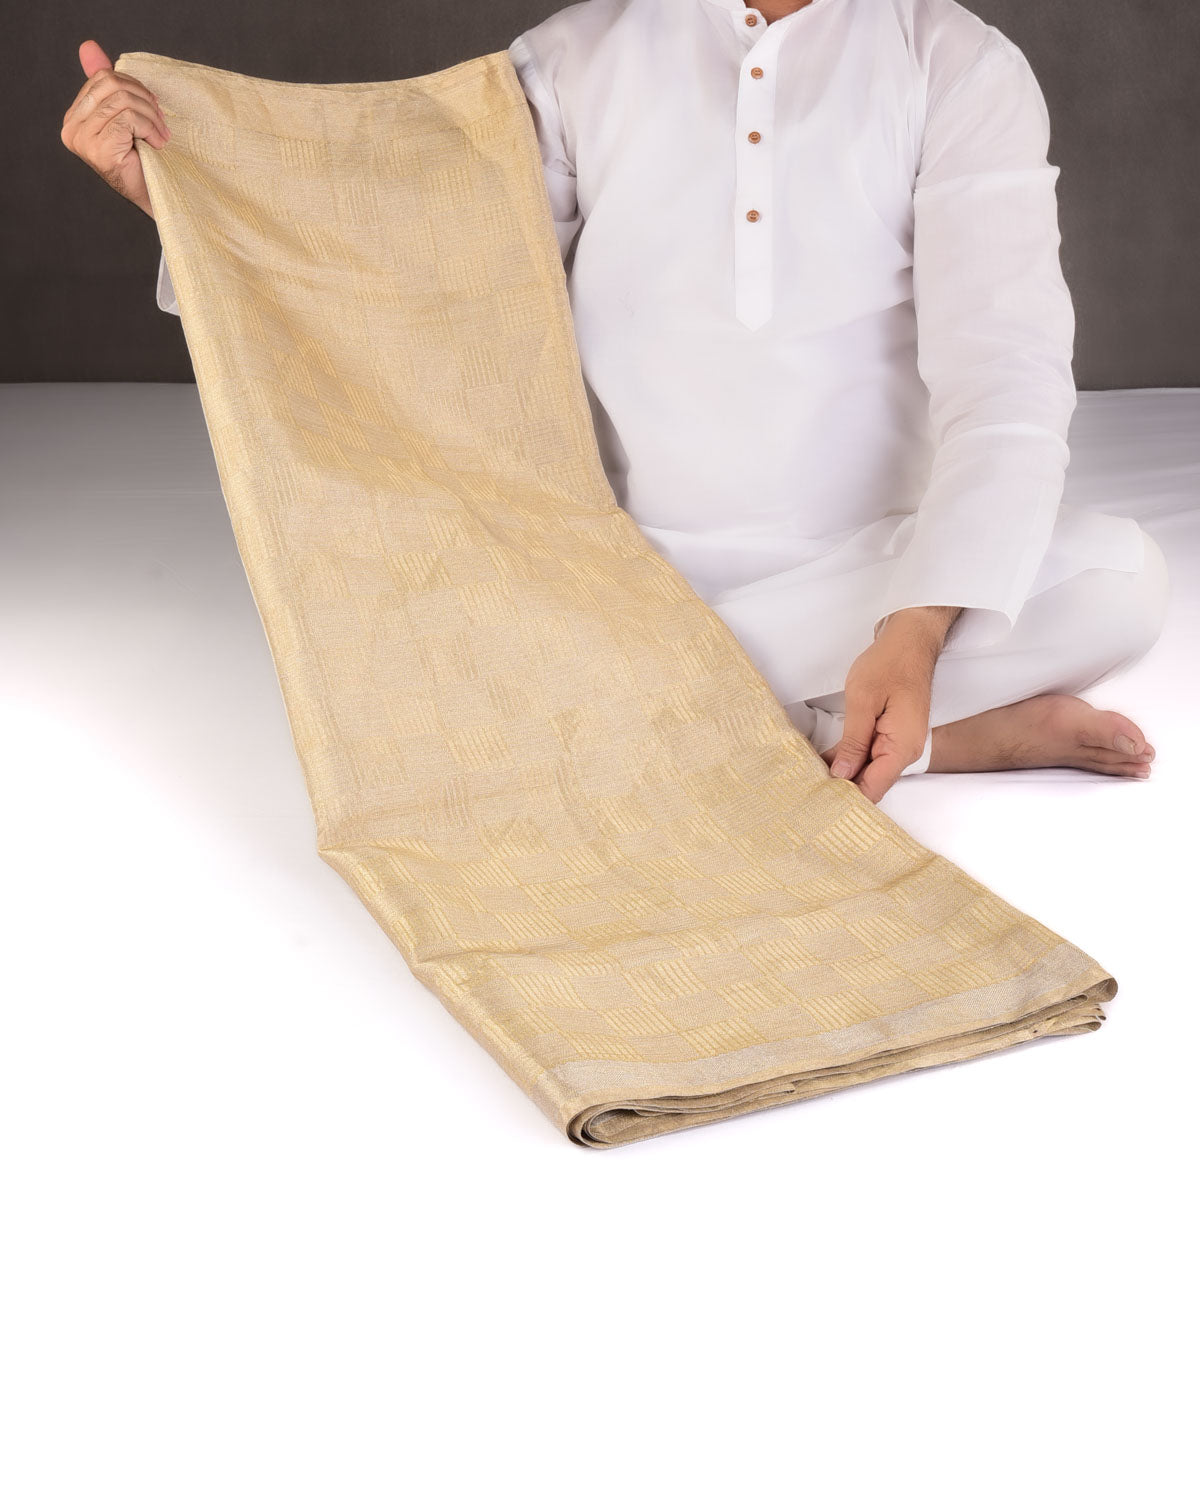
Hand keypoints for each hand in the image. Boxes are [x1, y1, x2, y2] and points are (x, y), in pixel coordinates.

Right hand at [60, 40, 170, 217]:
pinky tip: (157, 144)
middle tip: (161, 120)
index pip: (101, 78)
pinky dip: (149, 128)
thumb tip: (88, 46)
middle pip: (111, 85)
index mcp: (74, 118)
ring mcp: (83, 141)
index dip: (133, 86)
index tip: (153, 106)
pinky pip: (128, 120)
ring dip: (151, 116)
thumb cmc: (142, 158)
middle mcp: (72, 128)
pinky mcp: (99, 150)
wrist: (155, 195)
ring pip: (122, 102)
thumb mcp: (125, 115)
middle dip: (144, 99)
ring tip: (161, 134)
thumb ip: (108, 85)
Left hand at [822, 606, 959, 802]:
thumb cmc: (890, 663)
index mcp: (902, 747)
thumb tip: (841, 774)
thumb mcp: (863, 701)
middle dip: (841, 789)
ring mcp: (900, 743)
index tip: (818, 805)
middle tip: (806, 792)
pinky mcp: (892, 734)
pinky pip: (870, 755)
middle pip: (871, 783)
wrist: (910, 640)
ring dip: (843, 773)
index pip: (873, 788)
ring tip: (810, 778)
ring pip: (869, 770)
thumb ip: (853, 742)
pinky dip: (849, 758)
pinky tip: (825, 760)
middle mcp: (905, 751)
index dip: (846, 799)